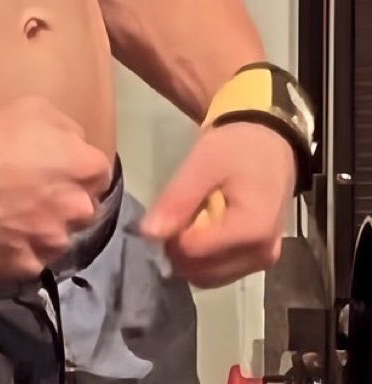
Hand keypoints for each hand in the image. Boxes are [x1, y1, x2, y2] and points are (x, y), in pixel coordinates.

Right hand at [0, 95, 112, 284]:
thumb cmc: (0, 134)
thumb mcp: (37, 109)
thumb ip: (67, 130)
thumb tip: (75, 145)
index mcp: (85, 168)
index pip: (100, 173)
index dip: (82, 170)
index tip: (64, 167)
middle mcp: (78, 209)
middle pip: (84, 209)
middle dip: (69, 203)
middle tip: (41, 194)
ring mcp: (53, 241)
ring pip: (59, 238)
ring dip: (47, 229)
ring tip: (20, 219)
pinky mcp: (27, 264)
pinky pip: (31, 258)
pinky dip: (22, 250)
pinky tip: (6, 237)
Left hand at [139, 122, 295, 287]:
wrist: (272, 143)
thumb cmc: (238, 148)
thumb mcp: (203, 163)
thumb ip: (177, 200)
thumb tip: (147, 234)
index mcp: (251, 230)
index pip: (193, 252)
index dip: (170, 234)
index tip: (167, 210)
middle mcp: (261, 254)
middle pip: (202, 272)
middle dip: (178, 250)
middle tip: (173, 215)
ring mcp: (263, 260)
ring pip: (210, 277)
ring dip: (190, 256)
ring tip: (188, 219)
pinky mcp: (260, 259)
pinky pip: (223, 271)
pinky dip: (205, 257)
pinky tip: (202, 227)